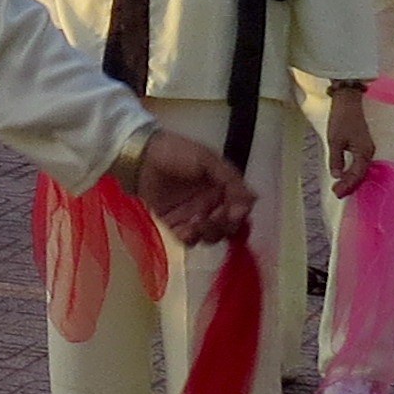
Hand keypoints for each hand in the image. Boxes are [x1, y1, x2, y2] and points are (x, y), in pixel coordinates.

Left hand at [129, 127, 255, 247]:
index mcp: (223, 187)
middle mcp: (212, 203)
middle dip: (223, 226)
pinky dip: (190, 238)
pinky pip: (188, 239)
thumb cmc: (175, 153)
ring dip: (208, 234)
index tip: (231, 214)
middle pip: (228, 226)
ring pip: (211, 235)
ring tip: (195, 223)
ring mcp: (194, 215)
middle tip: (210, 218)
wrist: (140, 157)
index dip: (239, 215)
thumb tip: (253, 201)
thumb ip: (231, 180)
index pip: (240, 209)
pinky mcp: (174, 224)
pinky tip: (185, 230)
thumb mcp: (207, 160)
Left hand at [323, 94, 378, 198]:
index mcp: (364, 152)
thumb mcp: (334, 140)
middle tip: (337, 193)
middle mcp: (369, 152)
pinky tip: (346, 175)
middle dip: (350, 185)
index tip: (337, 193)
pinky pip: (360, 163)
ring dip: (351, 179)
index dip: (347, 186)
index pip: (356, 175)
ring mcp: (367, 148)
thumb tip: (337, 176)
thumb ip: (336, 160)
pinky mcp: (363, 145)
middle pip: (361, 174)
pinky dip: (353, 171)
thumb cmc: (341, 119)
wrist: (348, 101)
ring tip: (340, 188)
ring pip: (361, 169)